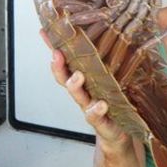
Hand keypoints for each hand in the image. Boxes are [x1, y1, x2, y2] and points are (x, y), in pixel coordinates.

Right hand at [40, 29, 130, 147]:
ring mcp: (92, 107)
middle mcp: (85, 93)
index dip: (55, 47)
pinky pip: (96, 116)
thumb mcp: (113, 79)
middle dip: (59, 66)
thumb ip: (109, 61)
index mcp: (87, 80)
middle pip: (66, 78)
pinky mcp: (102, 122)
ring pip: (78, 96)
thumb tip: (110, 35)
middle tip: (57, 55)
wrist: (120, 134)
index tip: (45, 32)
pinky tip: (100, 104)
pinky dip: (96, 110)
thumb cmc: (116, 104)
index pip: (67, 62)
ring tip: (78, 76)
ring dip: (75, 86)